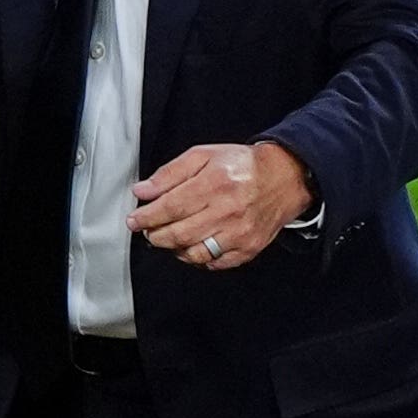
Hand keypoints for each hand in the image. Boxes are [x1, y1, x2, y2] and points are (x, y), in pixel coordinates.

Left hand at [125, 142, 312, 270]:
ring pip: (195, 252)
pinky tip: (190, 247)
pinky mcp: (248, 248)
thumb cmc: (241, 165)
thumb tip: (142, 191)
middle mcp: (228, 210)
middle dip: (155, 234)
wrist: (284, 177)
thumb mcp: (203, 156)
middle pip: (180, 233)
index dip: (147, 216)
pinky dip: (197, 259)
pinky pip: (214, 262)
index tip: (133, 220)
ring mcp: (239, 233)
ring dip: (173, 248)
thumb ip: (170, 173)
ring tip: (166, 238)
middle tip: (146, 230)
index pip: (171, 206)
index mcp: (215, 183)